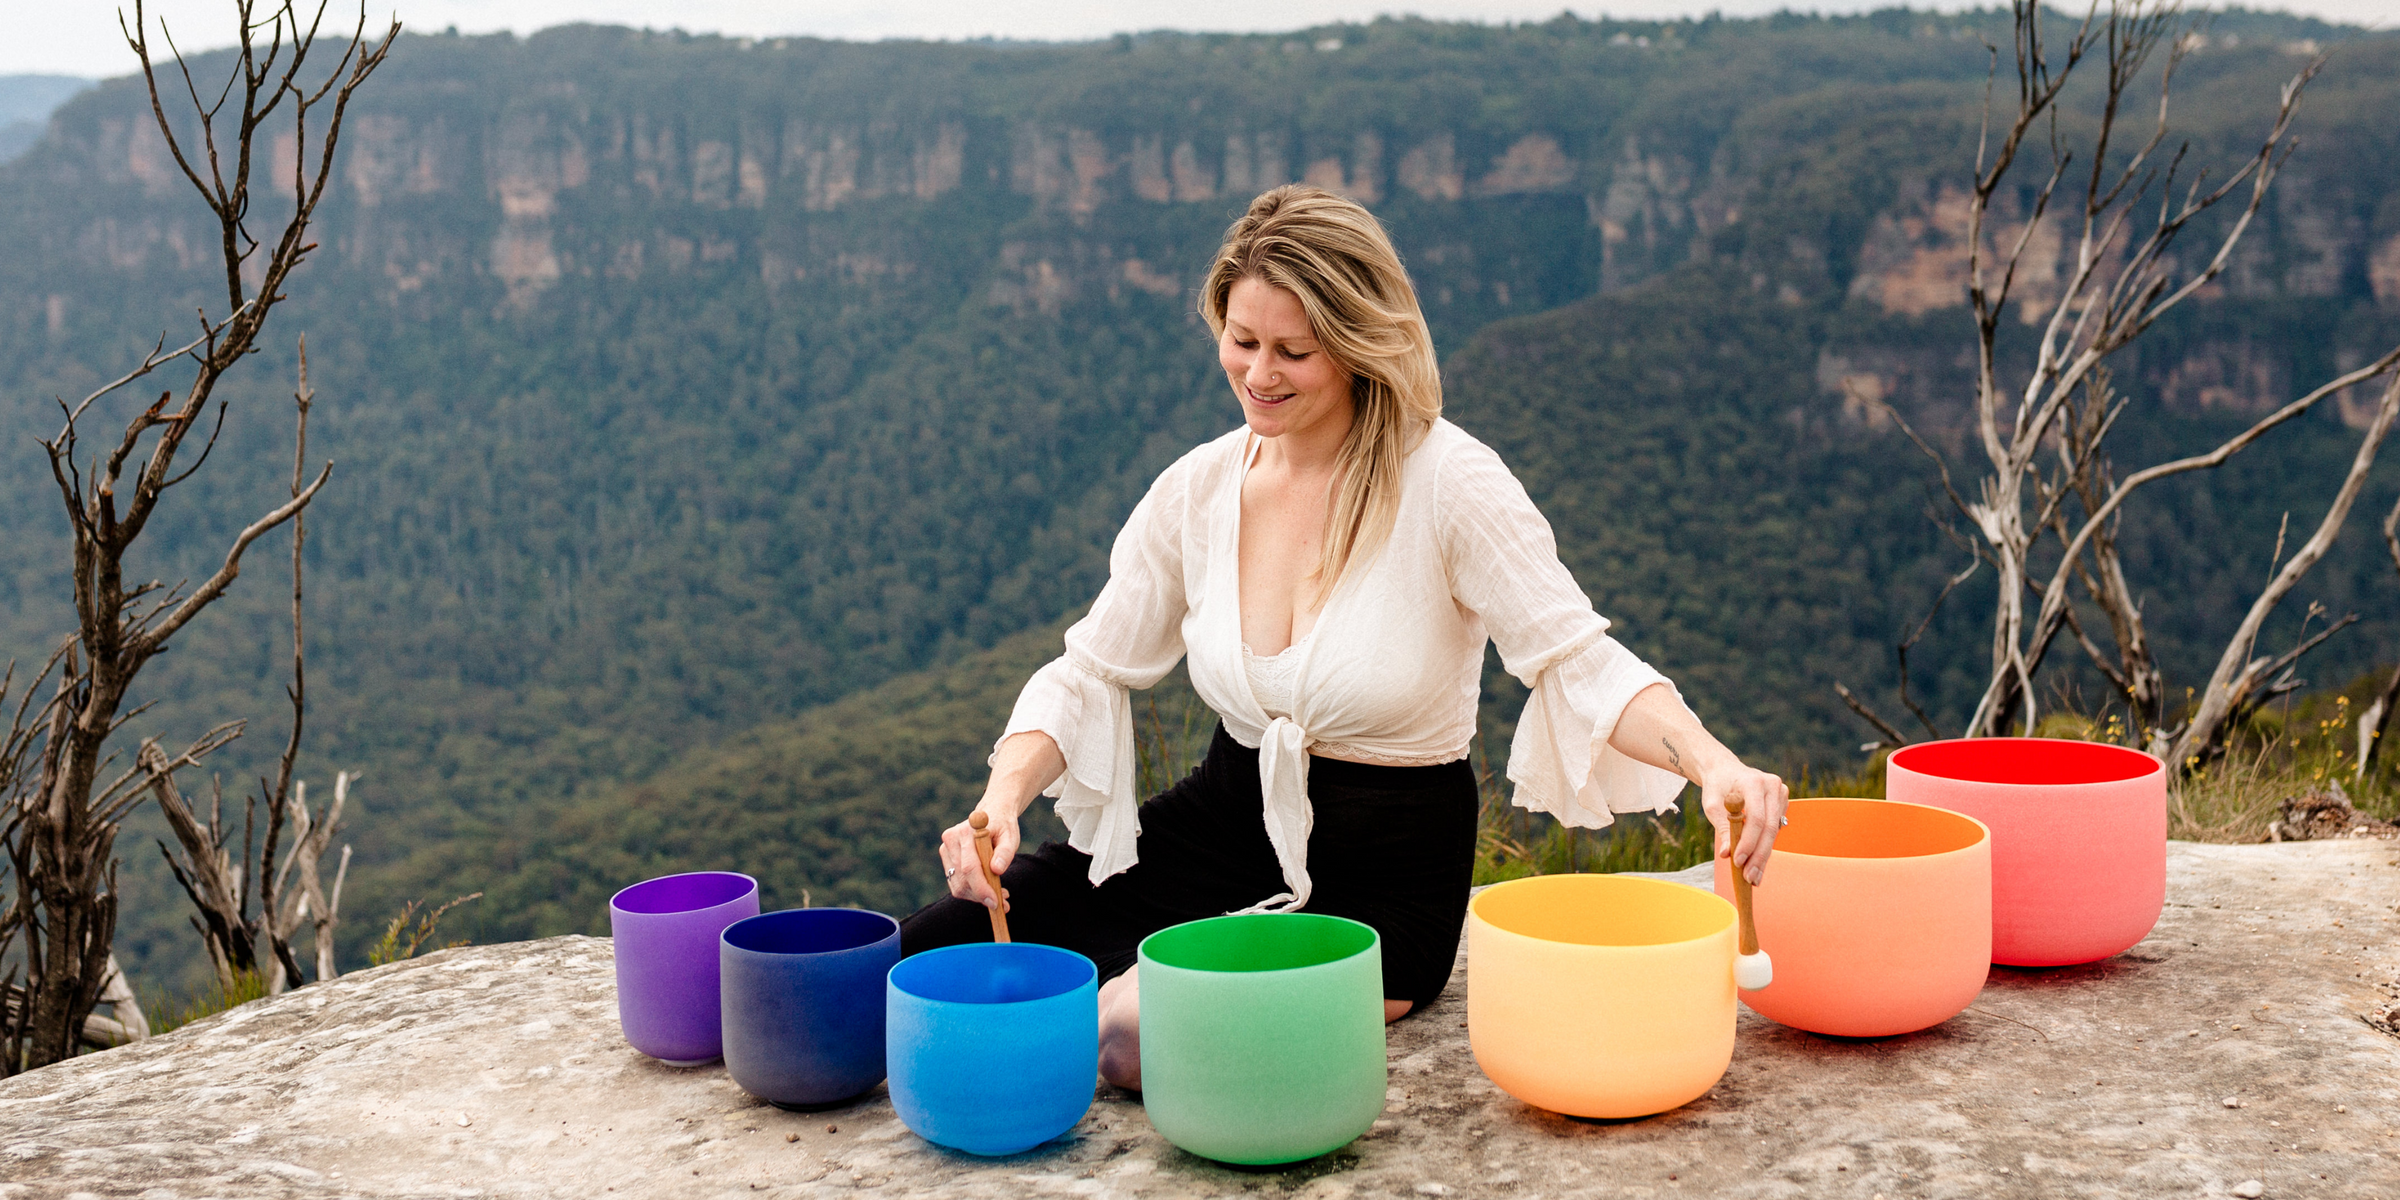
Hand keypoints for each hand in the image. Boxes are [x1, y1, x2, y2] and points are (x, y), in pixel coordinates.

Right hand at [939, 801, 1018, 911]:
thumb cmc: (1003, 826)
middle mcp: (951, 840)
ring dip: (977, 896)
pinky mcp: (946, 858)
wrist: (992, 814)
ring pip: (958, 885)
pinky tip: (987, 888)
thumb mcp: (1011, 837)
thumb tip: (996, 870)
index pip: (970, 867)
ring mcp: (945, 849)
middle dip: (982, 895)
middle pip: (963, 879)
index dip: (982, 888)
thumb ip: (1005, 852)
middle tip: (1003, 903)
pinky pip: (956, 883)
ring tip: (998, 894)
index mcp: (966, 832)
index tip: (995, 902)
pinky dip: (972, 892)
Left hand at [1699, 762, 1787, 885]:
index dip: (1749, 842)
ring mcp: (1780, 794)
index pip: (1756, 818)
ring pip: (1774, 832)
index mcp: (1754, 782)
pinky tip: (1757, 864)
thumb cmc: (1717, 788)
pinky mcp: (1782, 804)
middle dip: (1759, 856)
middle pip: (1769, 828)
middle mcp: (1772, 786)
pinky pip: (1774, 830)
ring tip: (1754, 877)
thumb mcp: (1713, 806)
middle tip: (1750, 878)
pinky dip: (1765, 847)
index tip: (1739, 861)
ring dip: (1763, 856)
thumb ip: (1723, 828)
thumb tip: (1727, 854)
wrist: (1725, 771)